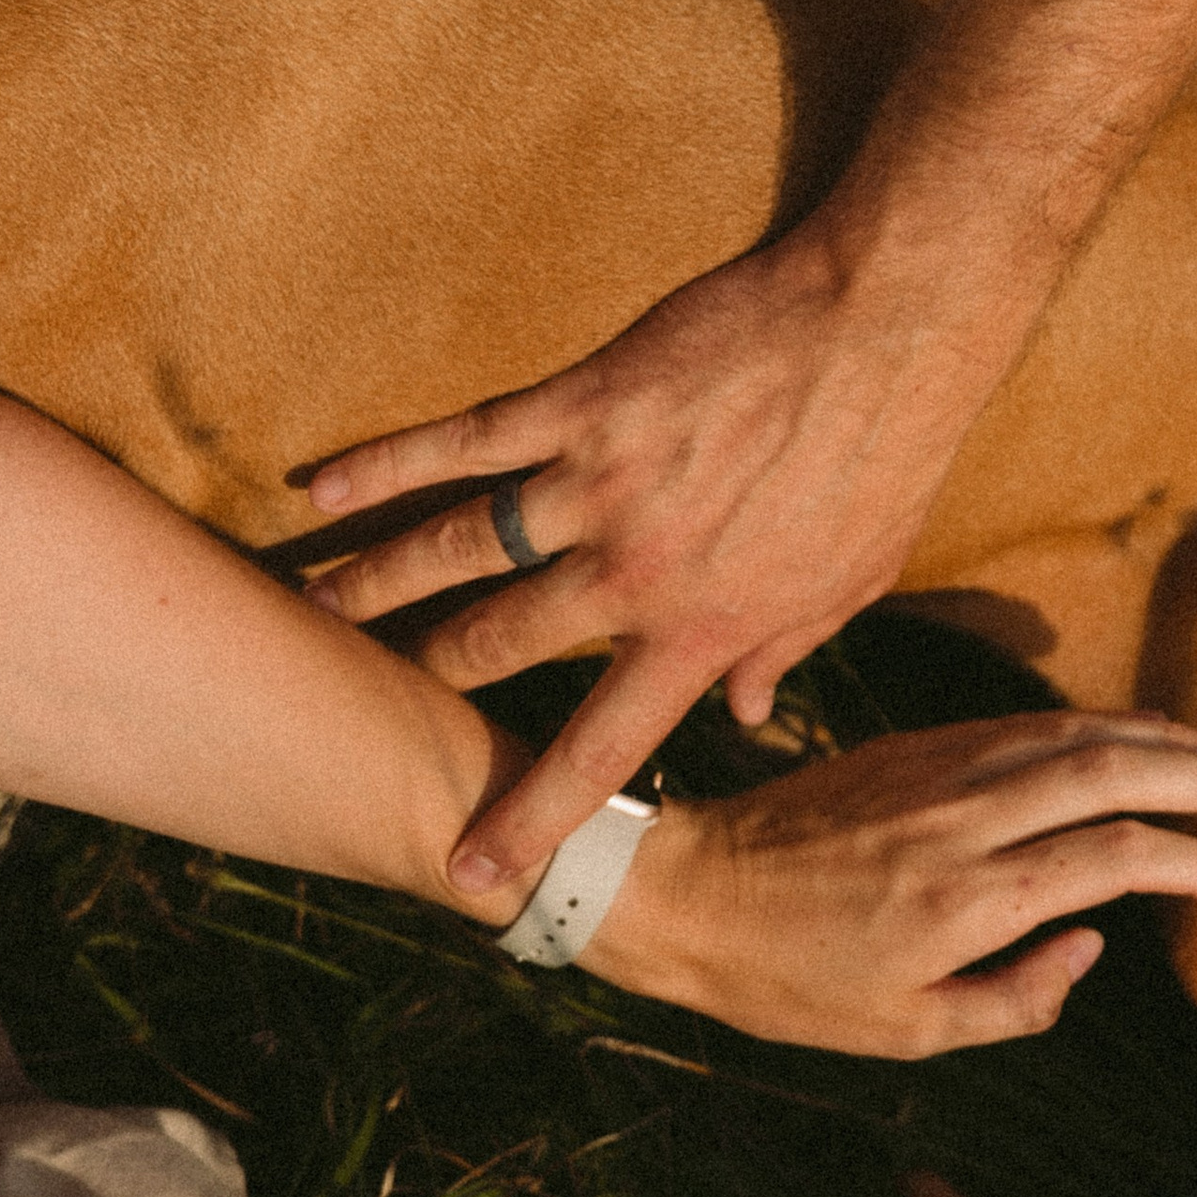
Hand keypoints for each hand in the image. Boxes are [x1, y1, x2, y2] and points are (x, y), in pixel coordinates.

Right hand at [303, 216, 1029, 877]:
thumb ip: (785, 652)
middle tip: (352, 710)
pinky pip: (464, 442)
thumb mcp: (853, 579)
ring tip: (309, 616)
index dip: (530, 816)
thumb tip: (745, 716)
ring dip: (372, 585)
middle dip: (417, 681)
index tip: (470, 871)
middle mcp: (635, 571)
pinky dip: (386, 466)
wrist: (888, 326)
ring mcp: (600, 484)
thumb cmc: (888, 453)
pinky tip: (320, 490)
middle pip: (494, 644)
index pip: (599, 748)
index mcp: (703, 630)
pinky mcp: (582, 403)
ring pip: (456, 550)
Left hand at [551, 711, 1196, 1053]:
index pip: (1117, 860)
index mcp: (966, 900)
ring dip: (1162, 740)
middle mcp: (963, 821)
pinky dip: (1095, 726)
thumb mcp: (902, 1035)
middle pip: (1117, 773)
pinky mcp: (915, 746)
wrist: (681, 893)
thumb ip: (1015, 1000)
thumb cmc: (787, 984)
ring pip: (1076, 733)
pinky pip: (1026, 725)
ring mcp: (938, 772)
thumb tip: (1093, 945)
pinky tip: (1132, 738)